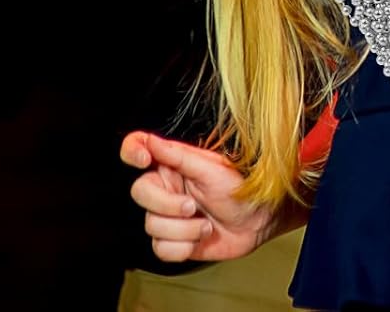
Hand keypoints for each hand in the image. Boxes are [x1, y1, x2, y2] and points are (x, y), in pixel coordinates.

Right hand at [121, 131, 274, 263]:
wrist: (257, 223)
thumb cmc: (239, 189)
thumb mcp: (212, 169)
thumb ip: (179, 156)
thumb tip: (150, 140)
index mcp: (173, 164)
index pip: (138, 149)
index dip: (132, 151)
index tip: (145, 160)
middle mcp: (166, 188)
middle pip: (140, 192)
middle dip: (168, 205)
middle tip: (193, 207)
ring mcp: (167, 215)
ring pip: (151, 225)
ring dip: (183, 230)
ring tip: (206, 225)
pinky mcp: (170, 241)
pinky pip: (159, 249)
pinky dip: (182, 247)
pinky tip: (199, 239)